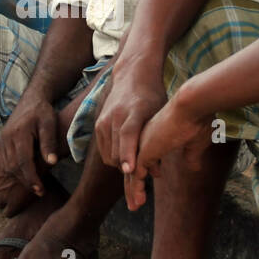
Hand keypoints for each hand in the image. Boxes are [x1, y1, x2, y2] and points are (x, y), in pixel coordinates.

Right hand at [0, 92, 60, 199]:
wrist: (31, 99)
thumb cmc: (43, 111)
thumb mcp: (50, 123)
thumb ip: (49, 142)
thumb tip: (52, 162)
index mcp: (19, 133)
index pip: (23, 161)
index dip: (31, 177)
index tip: (41, 190)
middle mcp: (7, 138)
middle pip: (13, 166)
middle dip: (26, 181)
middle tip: (39, 192)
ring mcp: (3, 140)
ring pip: (8, 166)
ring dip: (19, 178)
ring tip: (34, 187)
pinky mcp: (2, 142)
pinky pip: (5, 161)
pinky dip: (14, 172)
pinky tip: (25, 177)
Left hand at [0, 133, 36, 215]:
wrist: (42, 158)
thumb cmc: (19, 150)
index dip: (1, 178)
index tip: (10, 173)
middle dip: (5, 189)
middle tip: (18, 181)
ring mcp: (1, 196)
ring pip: (2, 203)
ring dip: (11, 199)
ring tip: (21, 189)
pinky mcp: (13, 205)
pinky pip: (9, 212)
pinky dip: (17, 208)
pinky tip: (24, 198)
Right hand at [94, 60, 168, 176]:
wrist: (132, 76)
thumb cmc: (153, 97)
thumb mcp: (161, 116)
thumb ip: (158, 143)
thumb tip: (156, 174)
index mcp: (135, 110)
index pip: (128, 134)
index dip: (128, 153)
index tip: (129, 171)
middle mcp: (116, 115)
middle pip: (116, 151)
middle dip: (129, 171)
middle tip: (142, 182)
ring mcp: (104, 120)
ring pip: (109, 156)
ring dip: (122, 166)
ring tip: (138, 168)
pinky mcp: (98, 125)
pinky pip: (104, 152)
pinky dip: (114, 158)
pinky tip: (127, 158)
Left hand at [123, 94, 210, 211]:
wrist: (192, 106)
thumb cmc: (198, 119)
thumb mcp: (196, 142)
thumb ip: (192, 155)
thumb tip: (194, 168)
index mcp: (157, 134)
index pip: (146, 156)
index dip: (147, 170)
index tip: (150, 182)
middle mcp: (146, 139)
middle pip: (135, 166)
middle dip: (135, 186)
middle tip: (135, 202)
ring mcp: (143, 145)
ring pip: (133, 173)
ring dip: (134, 191)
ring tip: (134, 207)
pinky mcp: (144, 152)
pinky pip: (136, 175)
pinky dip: (135, 188)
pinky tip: (138, 200)